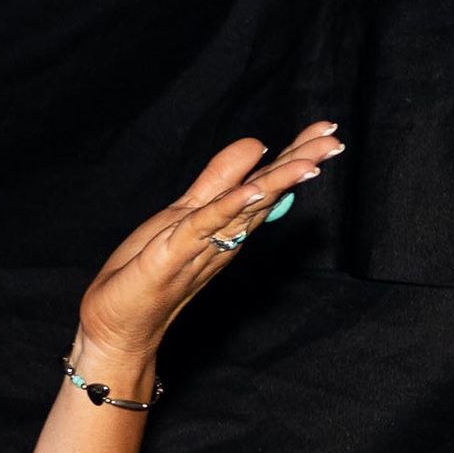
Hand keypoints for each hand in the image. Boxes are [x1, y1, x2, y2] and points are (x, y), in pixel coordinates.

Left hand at [76, 121, 345, 359]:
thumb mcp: (182, 213)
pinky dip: (229, 207)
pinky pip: (205, 226)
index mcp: (225, 223)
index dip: (295, 156)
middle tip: (335, 140)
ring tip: (311, 162)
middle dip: (300, 165)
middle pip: (266, 193)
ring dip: (277, 184)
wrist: (118, 323)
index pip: (266, 183)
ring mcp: (202, 245)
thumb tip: (255, 146)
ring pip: (246, 208)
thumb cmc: (145, 270)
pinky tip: (254, 189)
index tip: (327, 129)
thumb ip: (217, 181)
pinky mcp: (174, 253)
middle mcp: (222, 235)